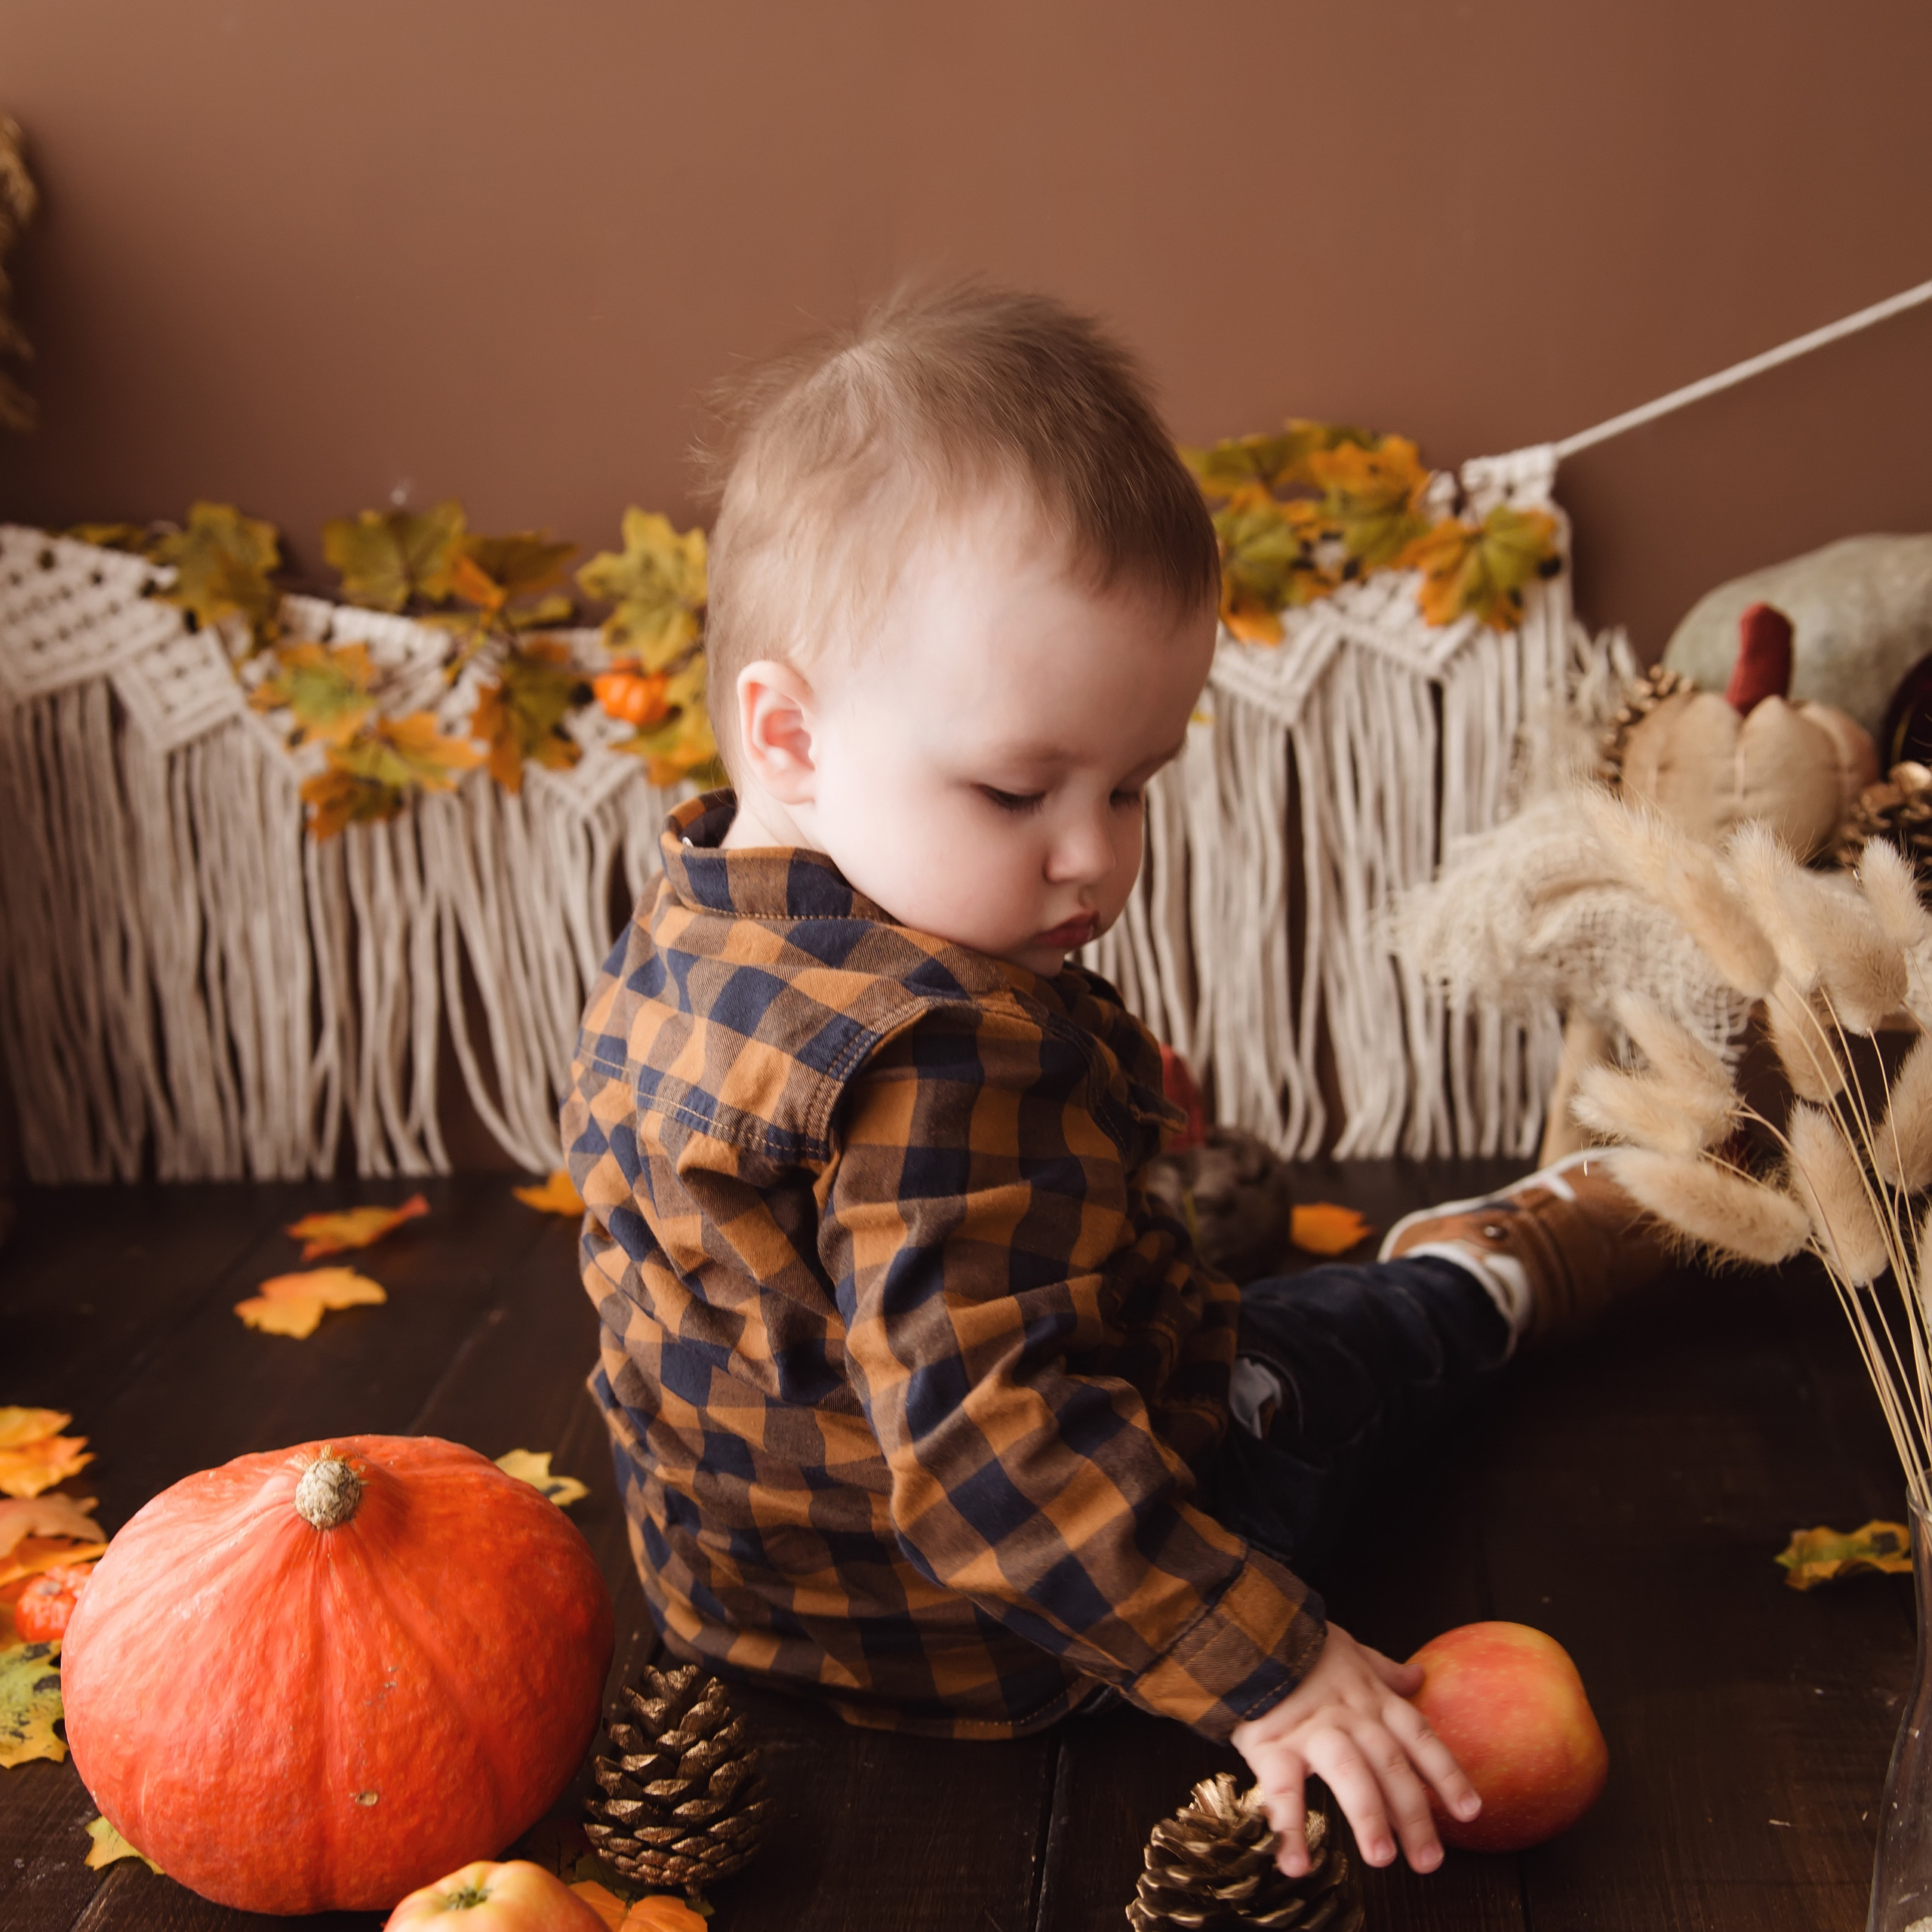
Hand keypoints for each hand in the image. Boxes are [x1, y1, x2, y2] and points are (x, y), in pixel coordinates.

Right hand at [1230, 1622, 1479, 1875]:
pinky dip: (1289, 1829)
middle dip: (1414, 1815)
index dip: (1447, 1774)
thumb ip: (1385, 1671)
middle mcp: (1351, 1718)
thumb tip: (1418, 1676)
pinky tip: (1297, 1864)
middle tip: (1429, 1861)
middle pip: (1391, 1766)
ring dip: (1368, 1817)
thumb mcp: (1351, 1652)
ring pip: (1349, 1774)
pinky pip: (1284, 1791)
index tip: (1470, 1811)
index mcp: (1372, 1699)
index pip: (1419, 1738)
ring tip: (1382, 1858)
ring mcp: (1313, 1731)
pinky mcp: (1273, 1744)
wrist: (1247, 1630)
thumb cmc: (1303, 1647)